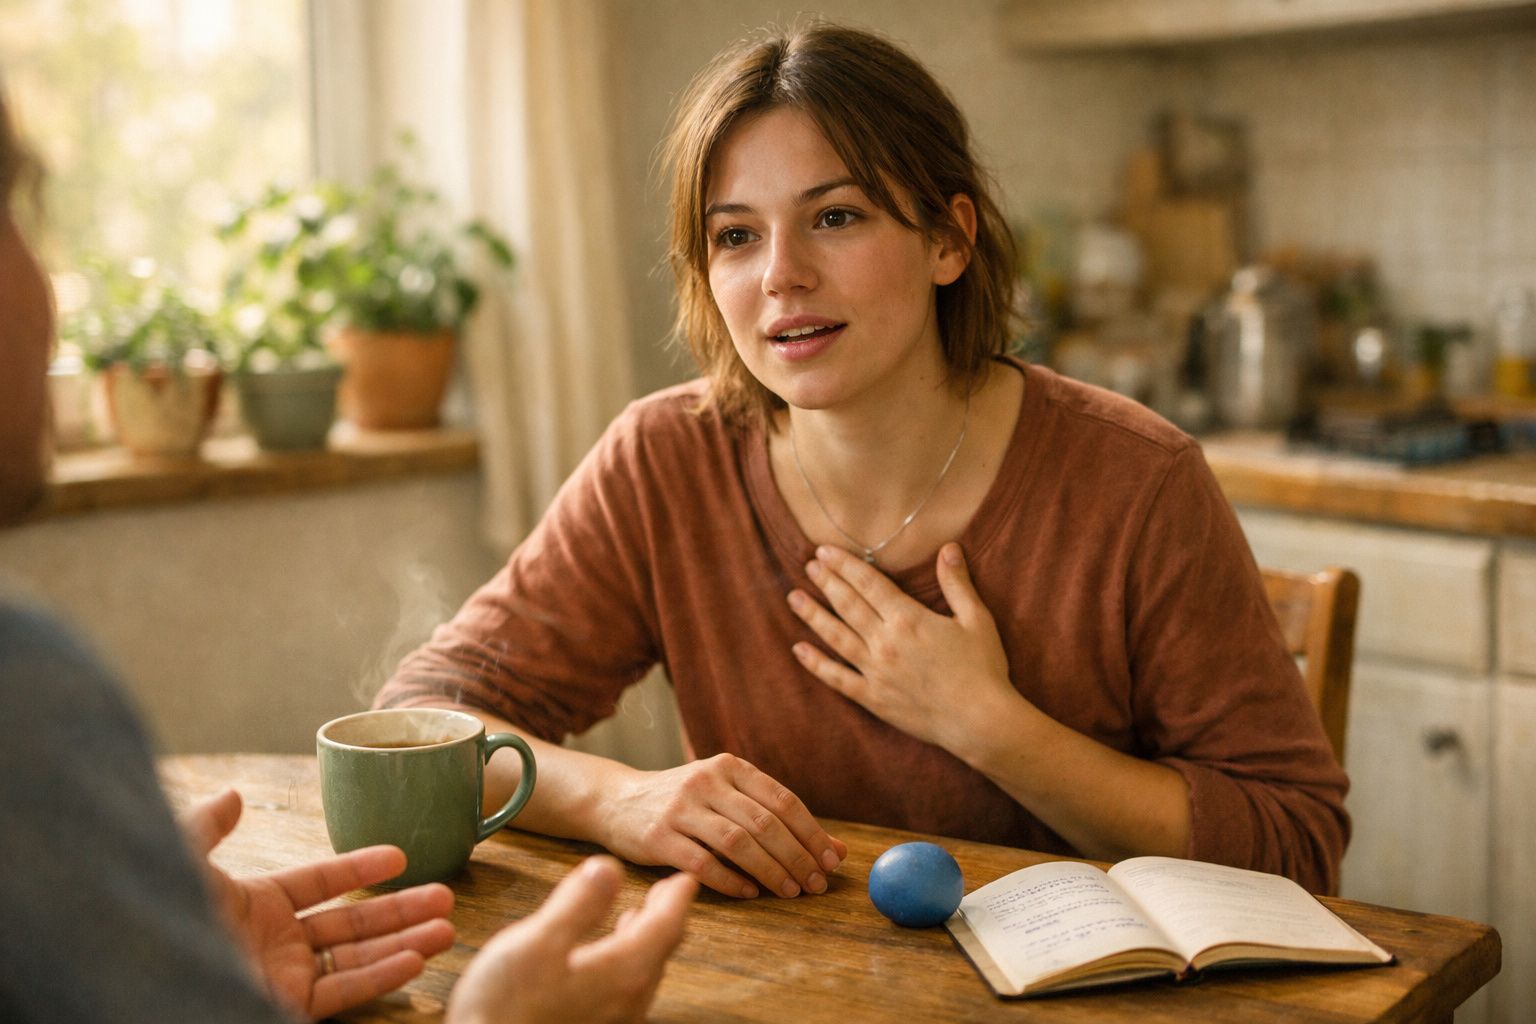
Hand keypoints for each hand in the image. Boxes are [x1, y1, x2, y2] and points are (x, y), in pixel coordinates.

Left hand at [178, 789, 455, 1019]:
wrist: (147, 979)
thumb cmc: (157, 917)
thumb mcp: (179, 863)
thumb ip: (206, 829)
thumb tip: (232, 793)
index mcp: (255, 904)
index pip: (320, 882)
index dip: (359, 867)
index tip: (400, 856)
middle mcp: (276, 940)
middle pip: (352, 922)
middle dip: (401, 909)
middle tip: (446, 895)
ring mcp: (284, 975)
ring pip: (358, 957)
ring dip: (405, 942)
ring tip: (448, 927)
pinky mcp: (287, 1007)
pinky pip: (345, 990)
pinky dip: (383, 975)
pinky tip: (417, 958)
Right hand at [447, 856, 696, 1023]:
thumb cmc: (504, 1007)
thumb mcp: (536, 942)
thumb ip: (577, 904)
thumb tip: (609, 868)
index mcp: (623, 971)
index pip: (666, 926)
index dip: (676, 898)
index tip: (685, 879)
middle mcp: (629, 1002)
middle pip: (659, 950)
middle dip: (665, 916)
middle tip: (668, 892)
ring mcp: (615, 1022)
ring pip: (643, 973)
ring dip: (645, 940)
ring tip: (637, 918)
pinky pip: (625, 991)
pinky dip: (626, 963)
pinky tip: (605, 959)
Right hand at [598, 754, 846, 898]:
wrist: (616, 800)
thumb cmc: (683, 802)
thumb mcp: (726, 796)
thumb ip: (774, 818)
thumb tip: (837, 849)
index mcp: (729, 767)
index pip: (782, 799)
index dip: (811, 832)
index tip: (832, 861)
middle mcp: (706, 782)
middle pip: (764, 822)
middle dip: (796, 857)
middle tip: (816, 884)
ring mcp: (680, 808)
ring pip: (737, 842)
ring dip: (770, 871)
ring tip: (790, 892)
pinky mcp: (658, 837)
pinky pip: (702, 863)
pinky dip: (730, 881)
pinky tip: (750, 893)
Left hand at [788, 543, 1018, 751]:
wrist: (979, 721)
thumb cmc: (983, 669)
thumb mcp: (976, 620)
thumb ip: (957, 583)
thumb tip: (948, 548)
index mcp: (909, 619)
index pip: (869, 584)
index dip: (845, 565)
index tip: (824, 551)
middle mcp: (886, 642)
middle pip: (848, 605)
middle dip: (826, 582)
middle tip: (808, 565)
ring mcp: (876, 672)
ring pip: (836, 637)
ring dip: (812, 616)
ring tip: (793, 598)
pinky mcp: (873, 698)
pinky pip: (838, 679)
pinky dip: (816, 664)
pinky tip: (799, 649)